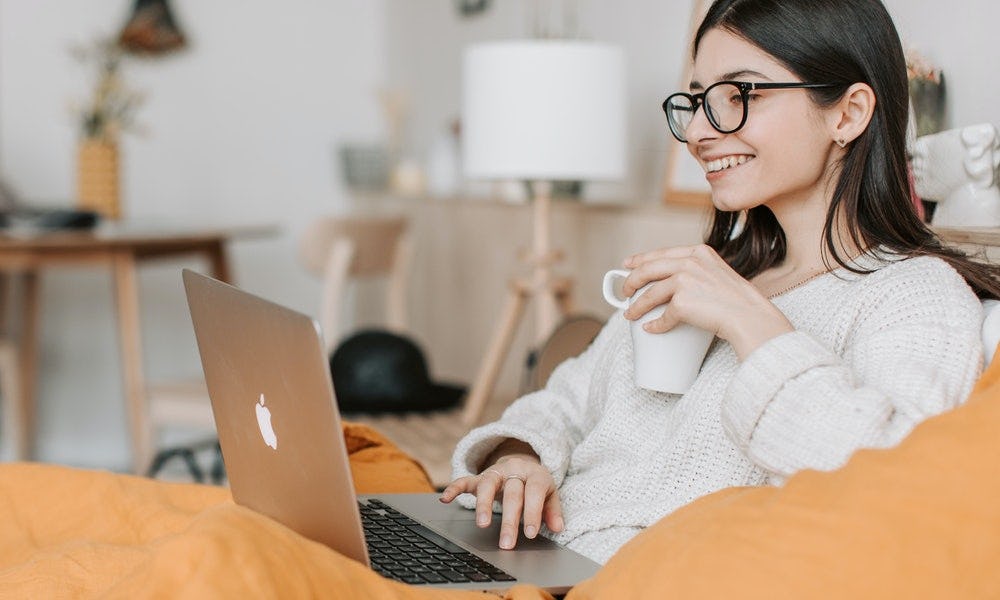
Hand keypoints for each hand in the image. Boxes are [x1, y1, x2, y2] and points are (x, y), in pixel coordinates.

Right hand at [439, 450, 563, 549]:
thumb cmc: (536, 485)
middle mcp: (514, 471)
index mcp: (535, 474)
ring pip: (488, 484)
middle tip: (507, 543)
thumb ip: (553, 510)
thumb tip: (558, 527)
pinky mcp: (479, 477)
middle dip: (509, 520)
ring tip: (482, 525)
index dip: (533, 512)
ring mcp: (495, 472)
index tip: (530, 534)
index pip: (534, 492)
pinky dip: (454, 488)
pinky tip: (445, 499)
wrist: (522, 463)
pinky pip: (465, 480)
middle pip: (511, 493)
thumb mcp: (550, 494)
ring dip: (484, 504)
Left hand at [621, 244, 792, 358]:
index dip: (641, 259)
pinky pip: (662, 316)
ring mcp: (685, 280)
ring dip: (636, 306)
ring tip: (630, 314)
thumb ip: (698, 271)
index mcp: (699, 252)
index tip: (627, 265)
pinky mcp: (682, 302)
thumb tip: (672, 284)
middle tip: (624, 291)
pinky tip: (651, 328)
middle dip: (631, 281)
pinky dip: (655, 325)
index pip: (662, 252)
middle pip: (648, 269)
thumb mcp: (718, 273)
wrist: (751, 317)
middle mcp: (690, 262)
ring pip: (650, 293)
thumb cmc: (738, 301)